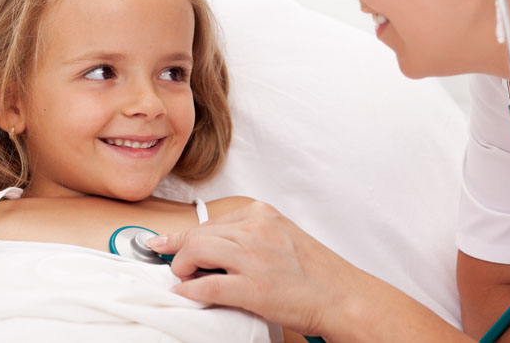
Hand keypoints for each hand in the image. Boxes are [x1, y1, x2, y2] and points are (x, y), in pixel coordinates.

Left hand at [148, 200, 357, 337]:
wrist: (342, 296)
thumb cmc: (315, 271)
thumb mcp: (281, 237)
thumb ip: (250, 235)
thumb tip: (212, 246)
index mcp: (262, 214)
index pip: (212, 221)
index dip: (187, 235)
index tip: (167, 241)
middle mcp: (256, 230)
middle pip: (199, 233)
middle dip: (177, 249)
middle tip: (167, 260)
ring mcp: (254, 257)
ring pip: (197, 251)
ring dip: (180, 266)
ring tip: (181, 277)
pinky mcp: (254, 287)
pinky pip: (207, 284)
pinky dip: (189, 288)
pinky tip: (184, 292)